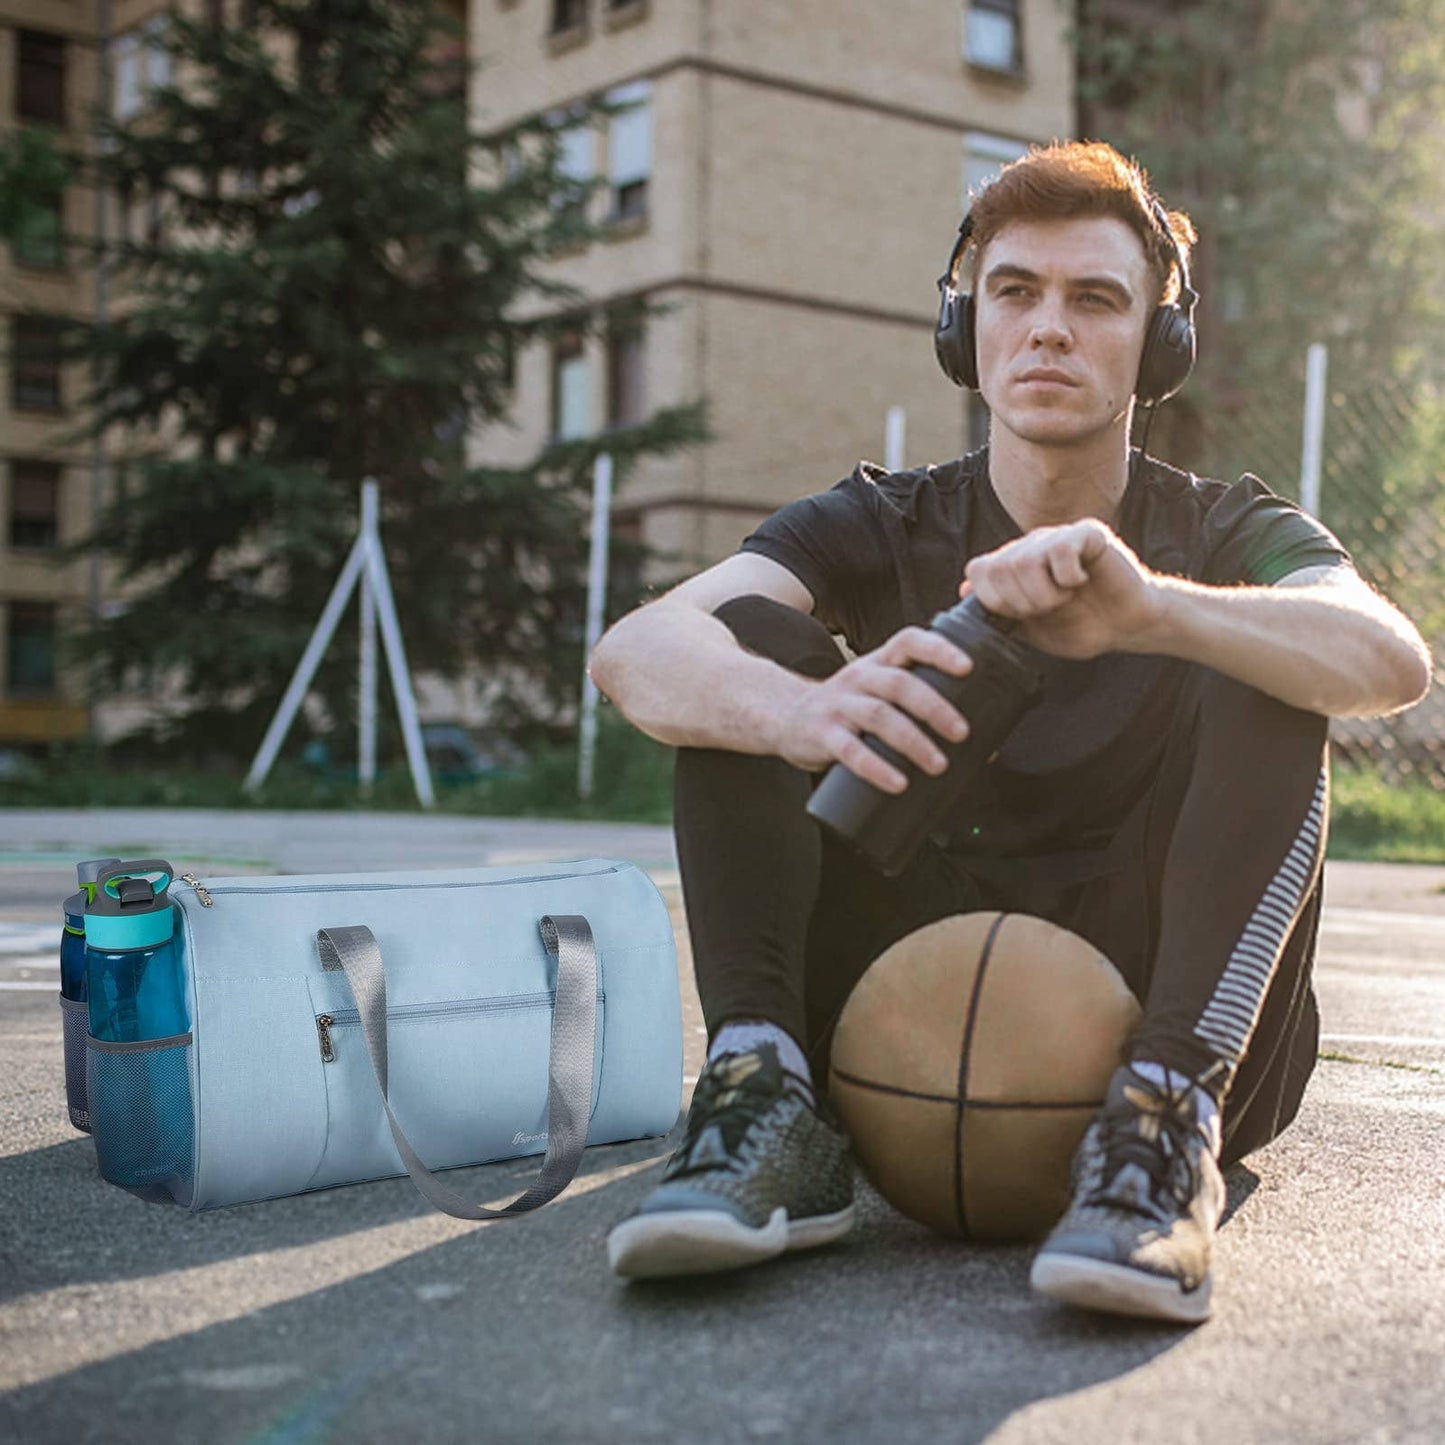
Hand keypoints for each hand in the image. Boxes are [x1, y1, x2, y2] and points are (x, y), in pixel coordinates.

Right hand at [774, 626, 973, 792]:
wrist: (784, 716)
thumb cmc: (846, 709)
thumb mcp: (875, 693)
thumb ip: (918, 709)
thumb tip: (984, 748)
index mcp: (878, 663)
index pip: (909, 641)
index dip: (939, 649)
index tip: (968, 667)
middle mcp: (859, 678)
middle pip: (900, 683)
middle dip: (935, 707)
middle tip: (962, 733)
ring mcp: (838, 705)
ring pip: (879, 715)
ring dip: (913, 741)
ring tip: (938, 765)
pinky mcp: (822, 734)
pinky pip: (850, 750)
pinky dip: (876, 768)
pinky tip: (898, 783)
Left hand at [961, 519, 1163, 658]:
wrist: (1126, 626)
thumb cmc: (1081, 625)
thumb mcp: (1031, 628)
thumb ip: (999, 611)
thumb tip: (962, 590)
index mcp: (1014, 565)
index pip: (977, 571)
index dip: (993, 600)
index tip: (1020, 616)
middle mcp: (1031, 545)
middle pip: (999, 567)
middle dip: (1021, 601)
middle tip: (1048, 609)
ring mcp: (1057, 537)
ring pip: (1025, 559)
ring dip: (1046, 593)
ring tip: (1065, 598)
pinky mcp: (1087, 534)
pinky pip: (1060, 548)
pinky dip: (1067, 576)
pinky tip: (1080, 581)